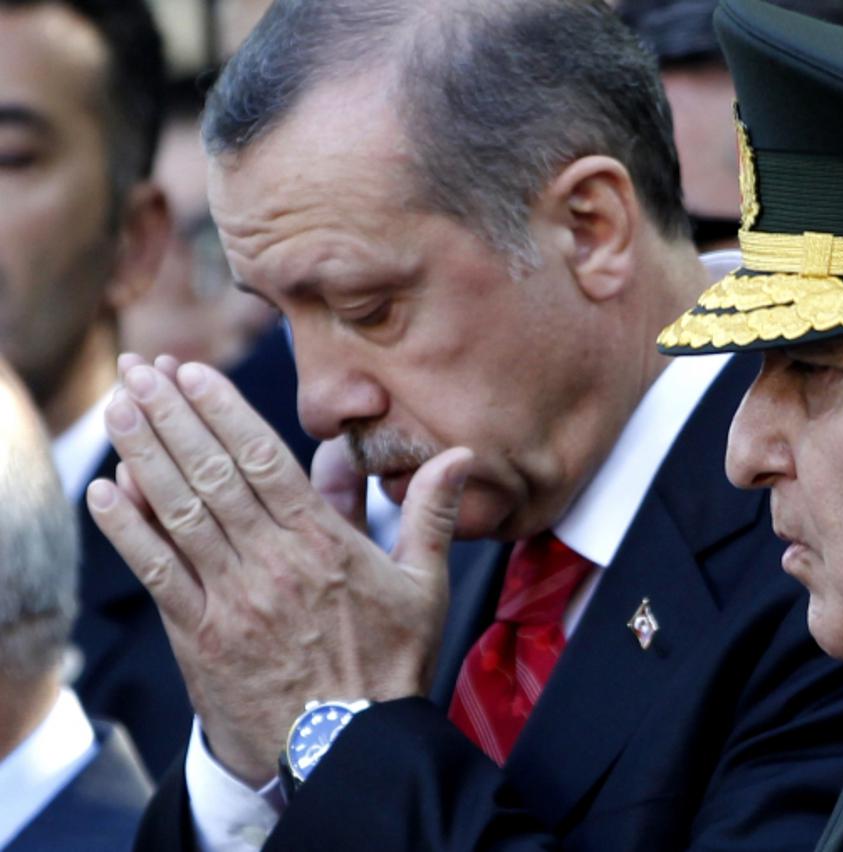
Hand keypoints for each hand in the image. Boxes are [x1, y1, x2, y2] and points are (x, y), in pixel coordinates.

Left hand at [88, 356, 471, 784]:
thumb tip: (460, 455)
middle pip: (213, 475)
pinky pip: (156, 574)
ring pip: (178, 513)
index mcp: (324, 545)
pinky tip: (105, 490)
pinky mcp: (199, 636)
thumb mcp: (424, 585)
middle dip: (173, 417)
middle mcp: (271, 564)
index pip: (265, 462)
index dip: (224, 413)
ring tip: (119, 408)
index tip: (193, 374)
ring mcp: (230, 600)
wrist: (348, 747)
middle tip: (141, 370)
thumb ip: (430, 513)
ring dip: (143, 454)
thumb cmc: (389, 664)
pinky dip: (127, 530)